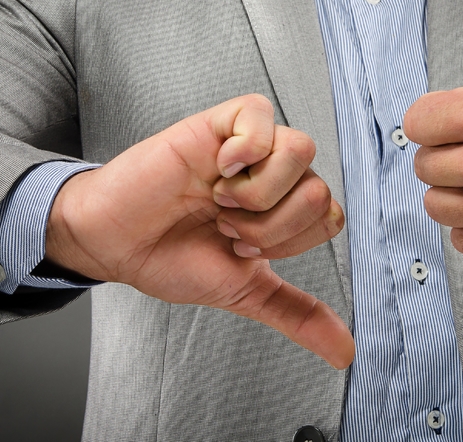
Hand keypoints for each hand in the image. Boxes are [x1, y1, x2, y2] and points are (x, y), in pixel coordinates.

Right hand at [45, 94, 353, 368]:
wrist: (115, 243)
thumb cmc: (173, 258)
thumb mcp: (245, 290)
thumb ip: (297, 313)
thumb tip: (346, 351)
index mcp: (287, 208)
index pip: (330, 217)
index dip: (289, 242)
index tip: (242, 247)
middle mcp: (274, 174)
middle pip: (319, 190)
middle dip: (269, 225)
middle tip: (225, 226)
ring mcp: (249, 146)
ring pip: (300, 151)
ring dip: (257, 192)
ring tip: (219, 200)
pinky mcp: (219, 122)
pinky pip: (260, 112)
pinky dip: (245, 148)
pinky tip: (218, 167)